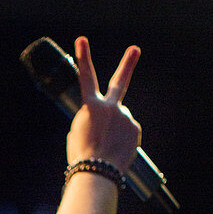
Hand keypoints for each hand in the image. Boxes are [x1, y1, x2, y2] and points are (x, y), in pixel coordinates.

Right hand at [66, 37, 141, 173]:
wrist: (97, 173)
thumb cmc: (82, 156)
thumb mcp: (78, 133)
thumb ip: (91, 118)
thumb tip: (106, 119)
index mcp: (91, 107)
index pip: (86, 77)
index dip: (83, 57)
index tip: (81, 40)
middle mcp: (111, 107)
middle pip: (119, 82)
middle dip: (127, 64)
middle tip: (135, 49)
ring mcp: (125, 117)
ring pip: (120, 120)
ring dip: (114, 131)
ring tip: (105, 148)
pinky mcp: (135, 128)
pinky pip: (127, 131)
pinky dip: (122, 139)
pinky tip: (114, 151)